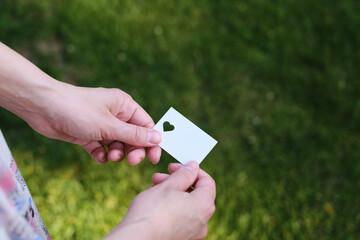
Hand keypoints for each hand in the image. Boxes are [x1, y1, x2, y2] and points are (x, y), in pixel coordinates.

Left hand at [0, 43, 160, 164]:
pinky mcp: (87, 134)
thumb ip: (134, 135)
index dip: (151, 142)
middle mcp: (115, 114)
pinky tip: (98, 157)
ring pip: (117, 144)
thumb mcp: (109, 125)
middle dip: (133, 150)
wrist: (42, 107)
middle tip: (130, 162)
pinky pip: (101, 148)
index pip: (146, 125)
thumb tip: (158, 138)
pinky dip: (101, 154)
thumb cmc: (78, 110)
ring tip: (110, 157)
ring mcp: (101, 125)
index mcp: (124, 106)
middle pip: (133, 137)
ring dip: (117, 154)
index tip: (153, 158)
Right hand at [105, 161, 215, 239]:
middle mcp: (202, 222)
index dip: (191, 170)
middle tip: (160, 177)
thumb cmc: (152, 212)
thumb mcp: (169, 185)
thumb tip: (193, 167)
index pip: (207, 181)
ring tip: (152, 189)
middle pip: (195, 194)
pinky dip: (170, 208)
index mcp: (204, 206)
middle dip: (177, 182)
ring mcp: (192, 233)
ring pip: (185, 206)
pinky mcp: (181, 239)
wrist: (137, 239)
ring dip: (171, 193)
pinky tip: (153, 203)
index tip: (175, 167)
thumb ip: (184, 174)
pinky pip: (179, 218)